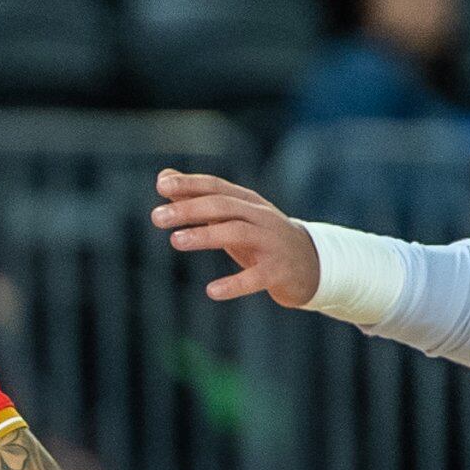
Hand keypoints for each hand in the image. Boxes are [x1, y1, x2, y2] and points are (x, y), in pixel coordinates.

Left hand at [153, 170, 321, 306]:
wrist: (312, 264)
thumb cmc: (262, 238)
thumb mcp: (233, 217)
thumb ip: (198, 198)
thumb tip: (164, 177)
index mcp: (248, 202)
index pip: (216, 186)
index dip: (190, 184)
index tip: (161, 186)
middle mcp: (260, 217)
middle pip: (224, 206)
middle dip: (190, 209)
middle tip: (157, 216)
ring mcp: (271, 243)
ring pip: (237, 233)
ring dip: (205, 236)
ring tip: (175, 241)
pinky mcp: (278, 271)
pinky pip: (255, 277)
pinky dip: (234, 284)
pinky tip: (212, 291)